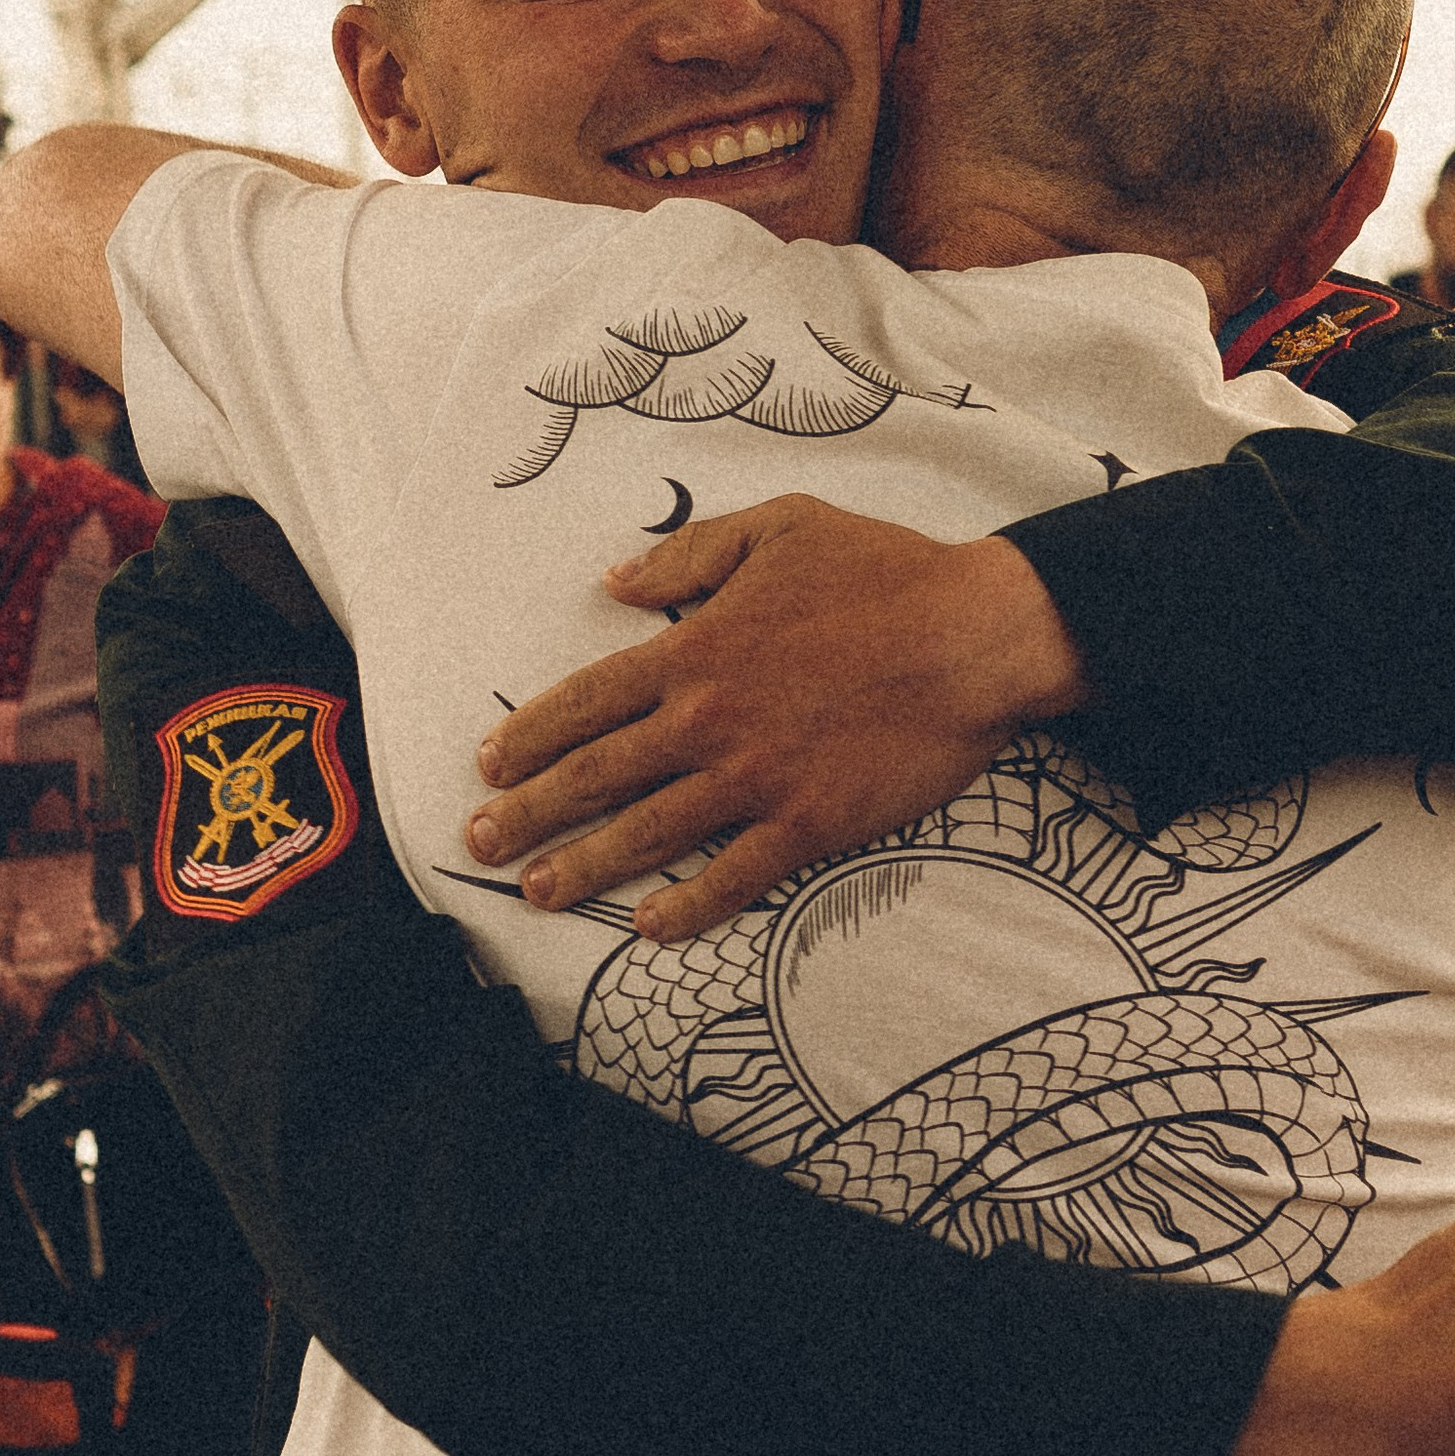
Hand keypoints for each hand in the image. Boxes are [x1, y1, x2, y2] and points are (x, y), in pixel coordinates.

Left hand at [468, 497, 1088, 941]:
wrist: (977, 635)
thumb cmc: (886, 573)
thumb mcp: (780, 527)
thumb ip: (688, 555)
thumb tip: (615, 581)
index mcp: (695, 650)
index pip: (587, 701)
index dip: (531, 737)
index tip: (489, 764)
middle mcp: (710, 721)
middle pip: (595, 777)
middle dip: (527, 814)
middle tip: (477, 845)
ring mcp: (757, 778)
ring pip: (648, 834)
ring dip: (584, 868)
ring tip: (535, 894)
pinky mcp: (809, 824)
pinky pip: (734, 877)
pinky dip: (687, 908)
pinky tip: (648, 929)